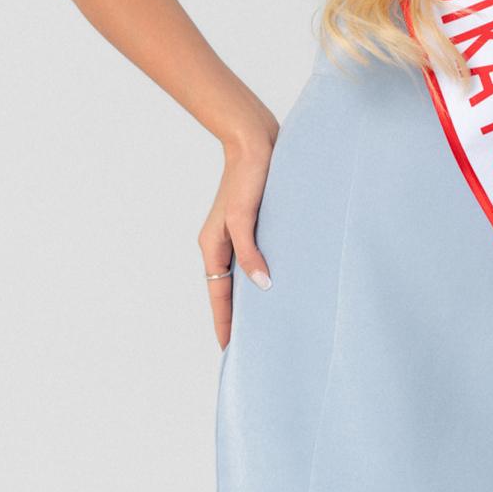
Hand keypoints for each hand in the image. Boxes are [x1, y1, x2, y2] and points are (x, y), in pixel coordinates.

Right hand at [197, 131, 276, 351]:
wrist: (257, 140)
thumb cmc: (248, 176)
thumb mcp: (244, 216)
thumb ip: (250, 252)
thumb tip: (261, 285)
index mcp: (212, 245)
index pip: (218, 296)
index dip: (225, 324)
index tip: (230, 351)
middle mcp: (223, 244)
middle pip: (228, 290)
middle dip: (238, 318)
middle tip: (254, 347)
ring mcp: (239, 235)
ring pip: (242, 275)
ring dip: (252, 298)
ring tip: (268, 324)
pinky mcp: (256, 225)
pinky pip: (257, 259)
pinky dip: (264, 275)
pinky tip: (280, 285)